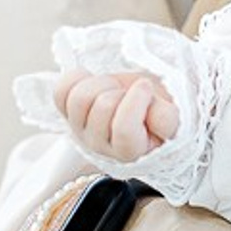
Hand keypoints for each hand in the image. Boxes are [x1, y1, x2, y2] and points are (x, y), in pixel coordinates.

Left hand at [55, 68, 177, 161]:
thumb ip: (168, 120)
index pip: (125, 131)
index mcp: (130, 151)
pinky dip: (78, 79)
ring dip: (101, 84)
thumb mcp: (170, 115)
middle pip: (104, 107)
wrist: (137, 103)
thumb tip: (159, 118)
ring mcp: (80, 130)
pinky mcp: (66, 113)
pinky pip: (61, 91)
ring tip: (114, 88)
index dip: (136, 102)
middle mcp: (101, 146)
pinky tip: (95, 83)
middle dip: (121, 91)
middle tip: (130, 93)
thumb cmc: (154, 111)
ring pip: (80, 98)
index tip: (145, 87)